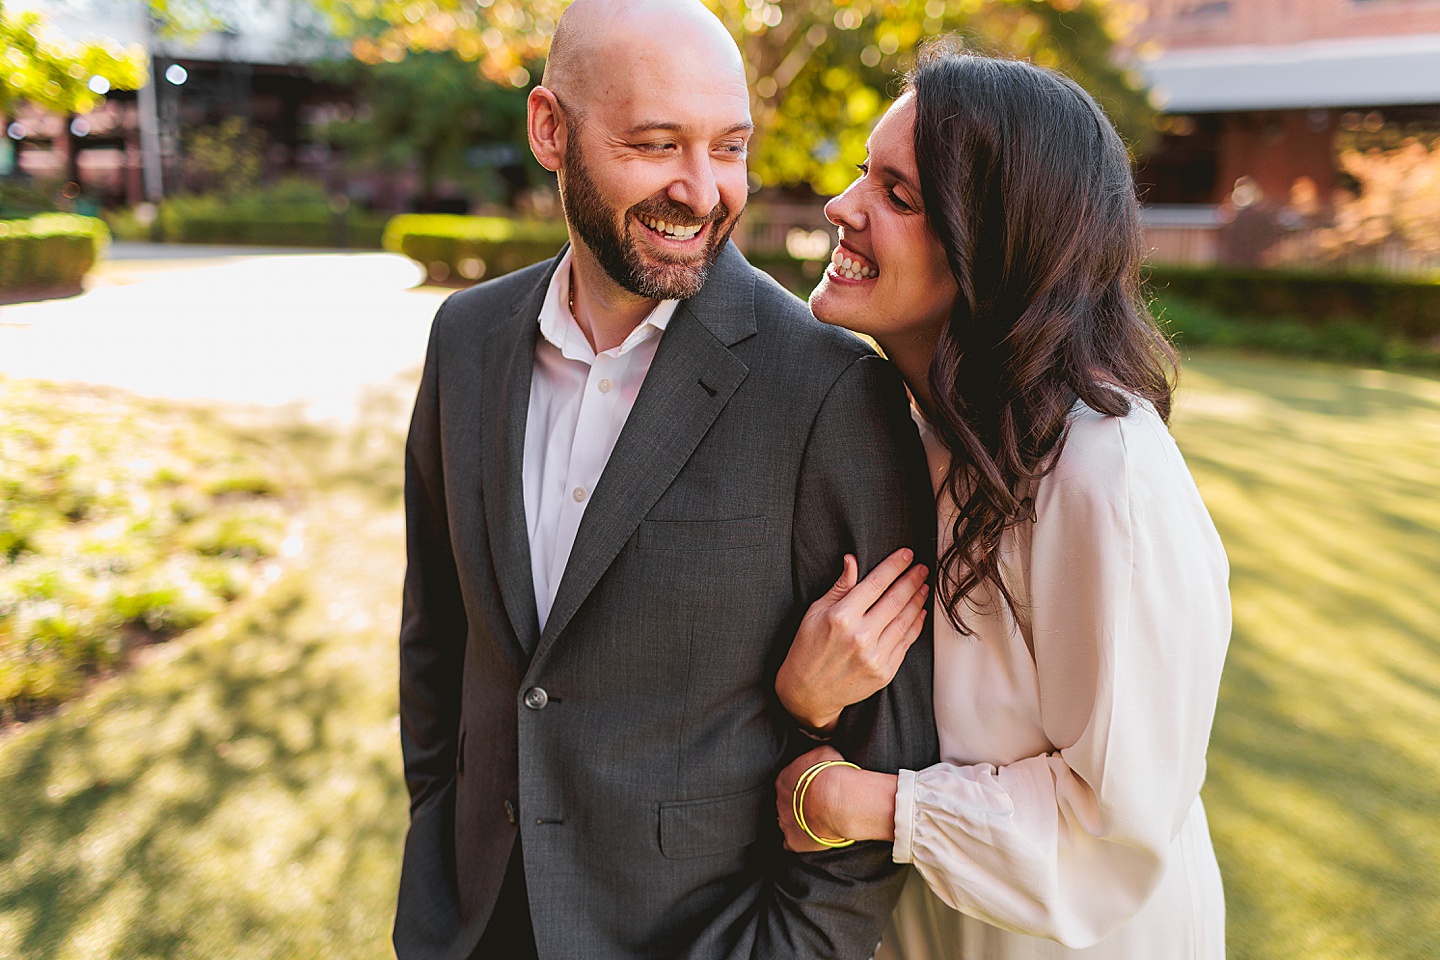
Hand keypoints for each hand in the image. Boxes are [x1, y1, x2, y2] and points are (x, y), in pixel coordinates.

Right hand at [776, 548, 928, 731]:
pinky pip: (906, 643)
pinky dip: (915, 625)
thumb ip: (839, 587)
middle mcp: (860, 637)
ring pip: (905, 621)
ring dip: (918, 600)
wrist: (808, 692)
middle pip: (895, 600)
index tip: (907, 554)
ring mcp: (874, 657)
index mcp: (841, 617)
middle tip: (922, 567)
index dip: (894, 566)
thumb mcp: (816, 612)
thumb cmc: (808, 648)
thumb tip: (852, 560)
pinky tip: (919, 612)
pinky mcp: (884, 672)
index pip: (876, 583)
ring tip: (924, 586)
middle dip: (912, 579)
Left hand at [776, 746, 845, 852]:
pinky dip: (801, 841)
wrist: (836, 800)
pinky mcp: (793, 841)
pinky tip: (813, 838)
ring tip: (819, 821)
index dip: (803, 786)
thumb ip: (815, 756)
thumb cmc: (831, 773)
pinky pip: (792, 843)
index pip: (788, 782)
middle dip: (800, 804)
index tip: (815, 788)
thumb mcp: (825, 752)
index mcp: (783, 779)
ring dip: (800, 822)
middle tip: (820, 804)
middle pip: (787, 802)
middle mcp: (779, 800)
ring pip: (788, 822)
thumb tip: (819, 757)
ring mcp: (784, 821)